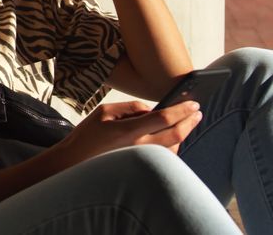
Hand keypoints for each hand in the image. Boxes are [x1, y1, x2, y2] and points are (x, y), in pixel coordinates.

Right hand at [53, 100, 201, 162]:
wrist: (74, 163)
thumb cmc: (88, 136)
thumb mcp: (104, 112)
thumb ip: (130, 108)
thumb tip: (151, 109)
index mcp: (128, 130)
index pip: (163, 118)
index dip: (182, 109)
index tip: (194, 103)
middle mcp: (138, 147)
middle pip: (175, 135)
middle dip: (190, 122)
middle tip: (198, 112)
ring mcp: (141, 161)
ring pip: (173, 148)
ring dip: (183, 134)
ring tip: (187, 123)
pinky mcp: (141, 168)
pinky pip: (164, 158)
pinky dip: (173, 146)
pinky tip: (174, 138)